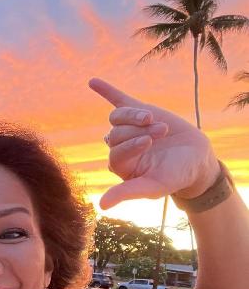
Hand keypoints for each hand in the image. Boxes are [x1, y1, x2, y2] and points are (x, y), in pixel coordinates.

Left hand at [89, 78, 218, 209]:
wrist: (196, 159)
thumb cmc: (174, 177)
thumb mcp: (153, 187)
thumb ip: (127, 192)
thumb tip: (102, 206)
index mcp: (120, 164)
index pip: (115, 150)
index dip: (132, 144)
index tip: (151, 143)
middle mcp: (119, 146)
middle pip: (115, 133)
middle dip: (140, 131)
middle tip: (162, 134)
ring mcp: (128, 128)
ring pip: (117, 116)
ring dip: (134, 115)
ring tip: (153, 119)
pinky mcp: (138, 112)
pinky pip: (117, 100)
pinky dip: (105, 90)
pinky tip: (92, 81)